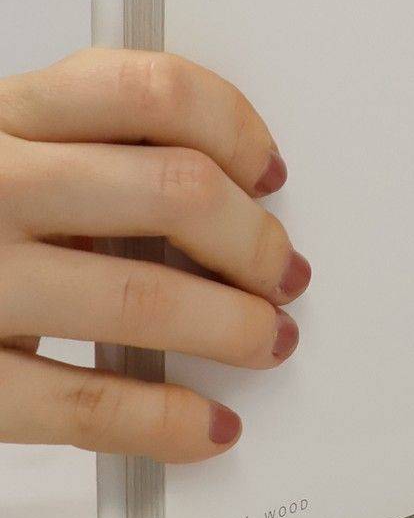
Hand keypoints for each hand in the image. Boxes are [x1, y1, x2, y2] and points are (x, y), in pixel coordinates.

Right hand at [0, 49, 307, 460]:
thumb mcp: (7, 149)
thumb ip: (95, 148)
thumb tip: (232, 192)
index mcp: (9, 115)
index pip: (153, 92)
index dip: (236, 130)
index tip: (268, 173)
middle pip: (173, 191)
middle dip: (253, 240)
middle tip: (283, 271)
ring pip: (142, 297)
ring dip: (231, 328)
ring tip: (264, 339)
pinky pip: (84, 404)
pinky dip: (163, 422)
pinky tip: (204, 425)